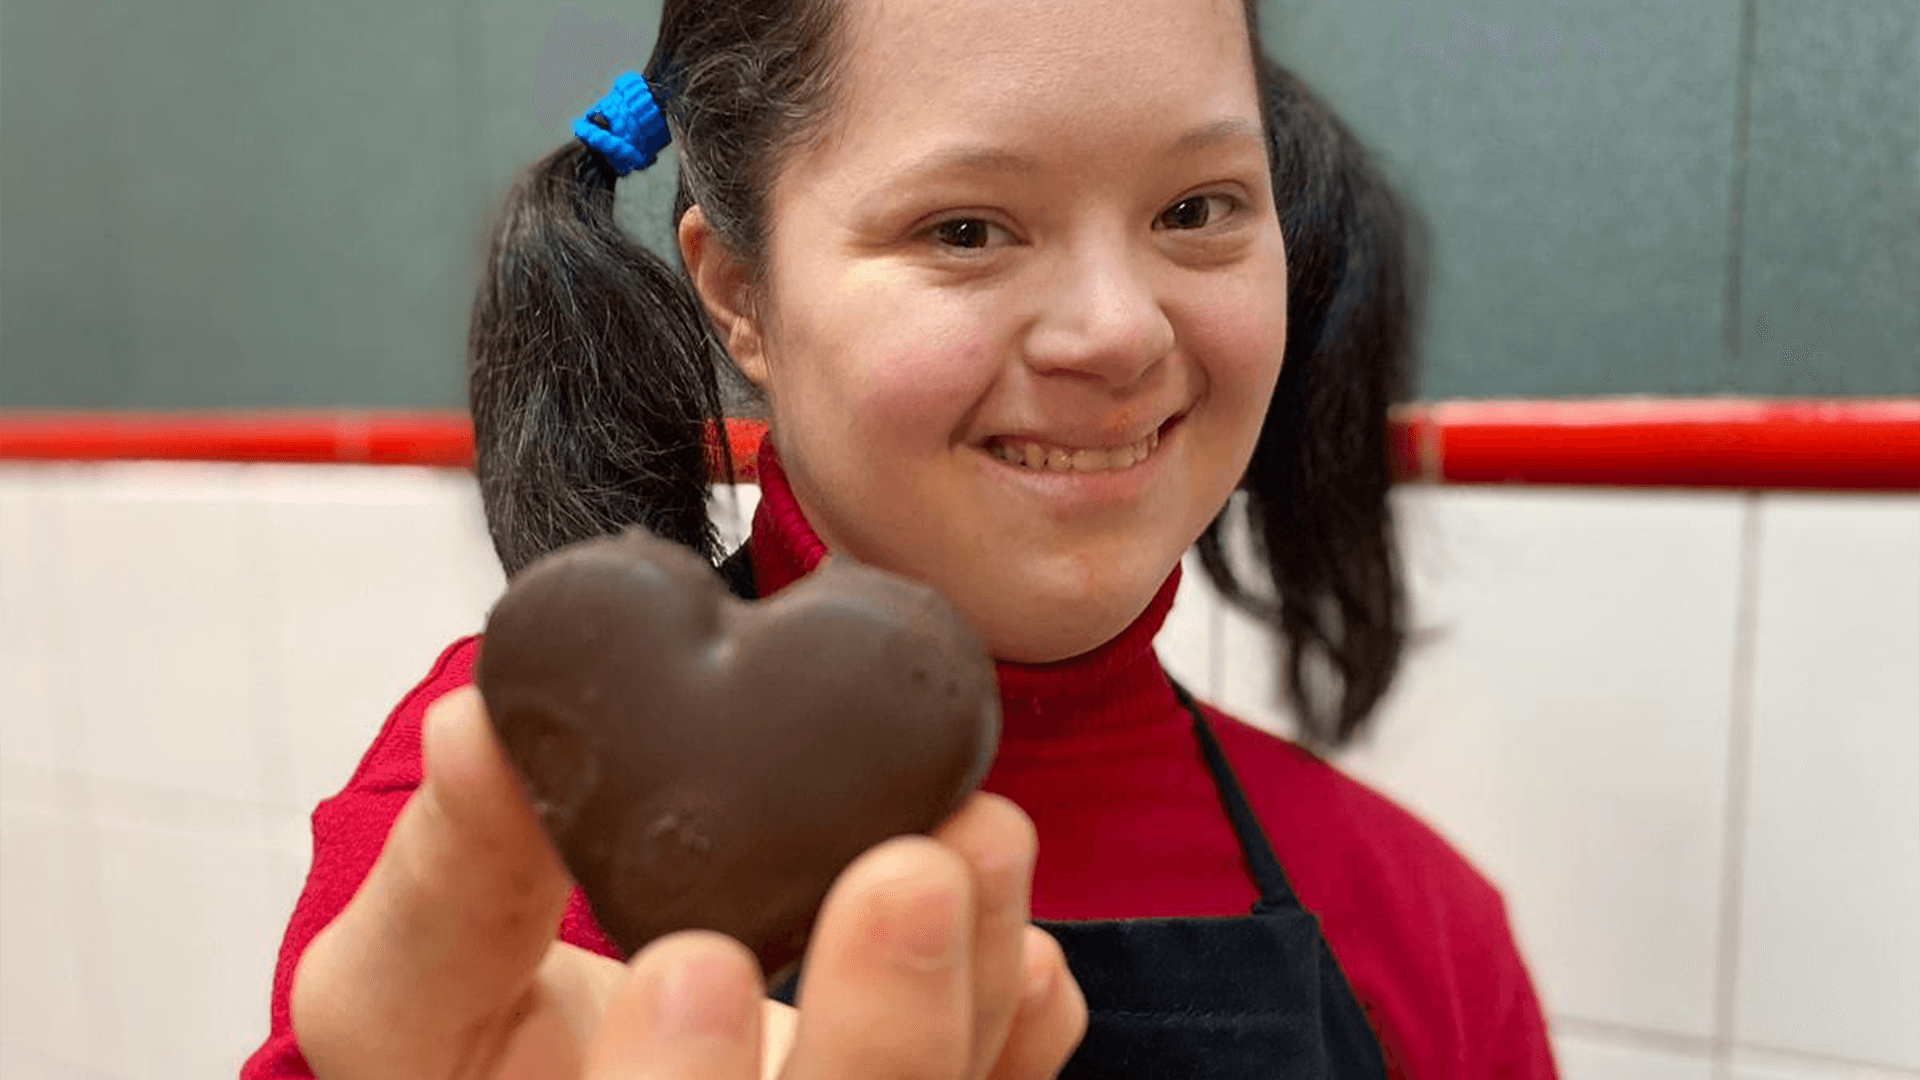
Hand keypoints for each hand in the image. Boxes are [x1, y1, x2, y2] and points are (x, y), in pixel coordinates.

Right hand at [291, 686, 1085, 1079]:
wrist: (570, 1074)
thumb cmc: (473, 1034)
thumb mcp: (414, 973)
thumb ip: (450, 872)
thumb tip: (476, 726)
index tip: (698, 961)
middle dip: (878, 1038)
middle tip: (907, 877)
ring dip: (970, 990)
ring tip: (982, 839)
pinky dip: (1020, 1032)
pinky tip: (1034, 958)